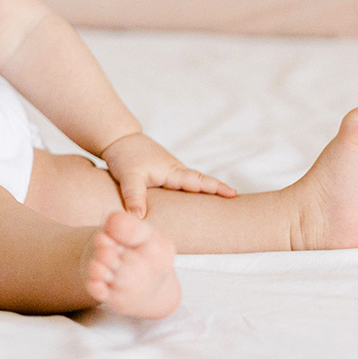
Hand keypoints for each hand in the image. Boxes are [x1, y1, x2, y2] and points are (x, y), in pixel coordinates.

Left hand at [101, 133, 236, 216]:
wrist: (119, 139)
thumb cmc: (125, 156)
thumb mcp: (128, 177)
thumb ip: (134, 197)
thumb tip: (139, 219)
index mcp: (172, 171)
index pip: (198, 181)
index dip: (215, 188)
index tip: (233, 194)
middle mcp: (176, 171)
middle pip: (201, 182)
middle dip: (219, 191)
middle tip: (239, 203)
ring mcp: (171, 172)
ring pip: (193, 184)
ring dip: (207, 192)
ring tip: (225, 207)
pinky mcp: (165, 174)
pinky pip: (183, 185)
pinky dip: (194, 192)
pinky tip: (197, 204)